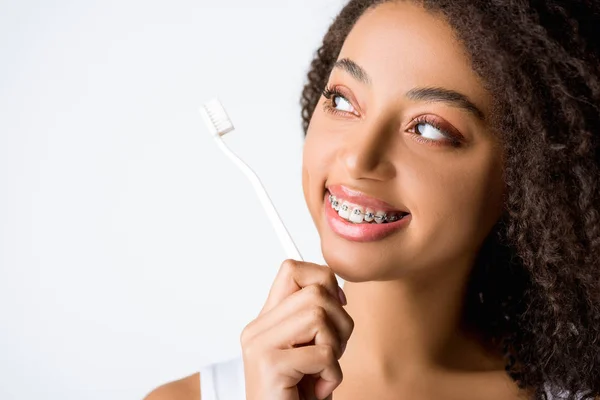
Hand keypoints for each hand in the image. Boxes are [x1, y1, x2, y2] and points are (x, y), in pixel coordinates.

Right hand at [240, 259, 353, 399]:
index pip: (292, 269)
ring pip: (319, 316)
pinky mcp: (271, 365)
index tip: (337, 306)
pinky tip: (317, 389)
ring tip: (322, 370)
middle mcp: (257, 329)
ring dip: (335, 347)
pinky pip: (323, 354)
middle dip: (340, 321)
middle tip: (332, 351)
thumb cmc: (298, 396)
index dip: (323, 280)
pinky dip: (332, 375)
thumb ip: (315, 318)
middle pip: (315, 291)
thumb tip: (337, 287)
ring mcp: (260, 346)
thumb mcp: (309, 349)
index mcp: (265, 321)